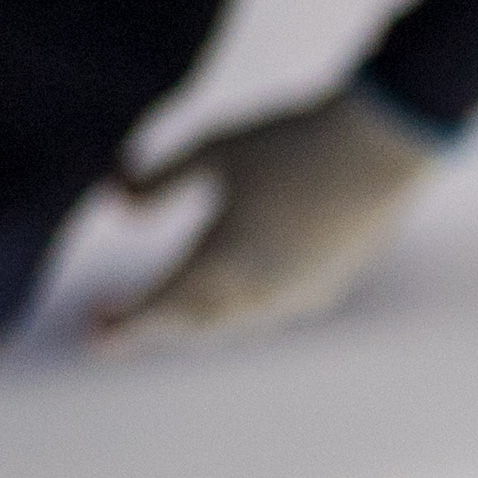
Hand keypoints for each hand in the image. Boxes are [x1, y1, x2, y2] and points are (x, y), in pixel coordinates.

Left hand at [91, 85, 438, 348]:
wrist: (384, 146)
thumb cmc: (294, 140)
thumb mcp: (216, 148)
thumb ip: (159, 179)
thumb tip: (116, 206)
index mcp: (223, 259)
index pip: (158, 308)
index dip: (123, 327)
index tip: (93, 336)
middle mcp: (259, 291)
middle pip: (192, 324)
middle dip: (152, 325)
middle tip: (113, 321)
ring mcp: (298, 295)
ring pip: (232, 324)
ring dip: (195, 320)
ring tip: (169, 306)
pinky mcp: (329, 289)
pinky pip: (269, 314)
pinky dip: (237, 310)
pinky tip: (231, 291)